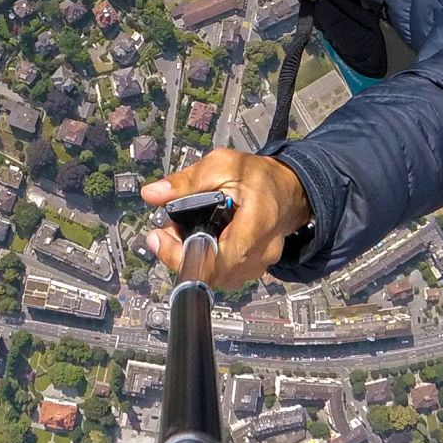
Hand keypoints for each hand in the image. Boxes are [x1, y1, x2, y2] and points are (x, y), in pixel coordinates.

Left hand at [139, 150, 310, 290]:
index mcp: (255, 227)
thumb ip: (188, 180)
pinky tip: (196, 238)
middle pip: (210, 272)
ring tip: (180, 230)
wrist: (289, 190)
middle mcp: (259, 255)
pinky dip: (204, 259)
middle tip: (165, 228)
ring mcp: (256, 267)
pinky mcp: (250, 270)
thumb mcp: (223, 165)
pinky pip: (221, 274)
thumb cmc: (260, 177)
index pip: (217, 261)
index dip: (182, 257)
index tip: (159, 238)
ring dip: (190, 257)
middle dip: (180, 252)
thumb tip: (152, 194)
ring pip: (213, 276)